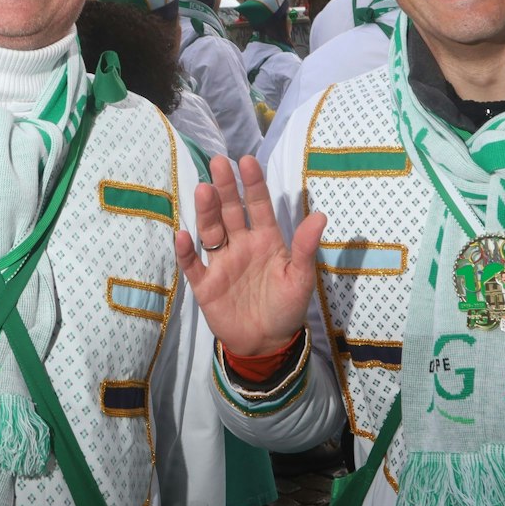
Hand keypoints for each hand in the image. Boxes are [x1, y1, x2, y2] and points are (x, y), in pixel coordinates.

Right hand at [173, 155, 326, 357]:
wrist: (267, 344)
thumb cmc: (287, 308)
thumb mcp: (300, 278)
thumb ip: (305, 247)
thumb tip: (321, 215)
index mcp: (265, 240)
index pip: (258, 206)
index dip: (253, 185)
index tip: (247, 161)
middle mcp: (241, 245)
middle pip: (230, 212)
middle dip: (225, 188)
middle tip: (218, 163)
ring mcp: (222, 263)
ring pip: (211, 231)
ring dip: (206, 211)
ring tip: (203, 190)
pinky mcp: (206, 284)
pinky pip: (193, 264)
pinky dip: (186, 251)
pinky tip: (183, 235)